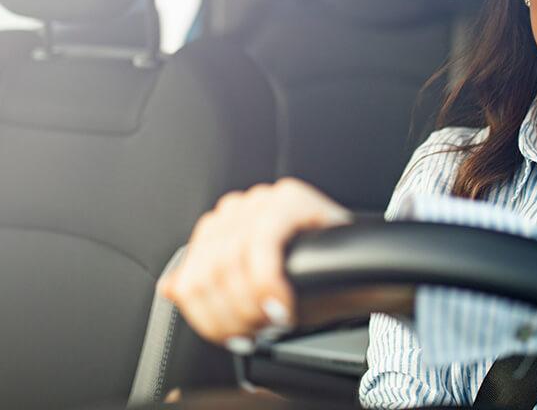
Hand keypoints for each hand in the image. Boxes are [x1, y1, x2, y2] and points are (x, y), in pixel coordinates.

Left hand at [156, 178, 352, 347]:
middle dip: (232, 315)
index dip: (209, 317)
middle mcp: (236, 210)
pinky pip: (262, 246)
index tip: (234, 338)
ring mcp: (262, 200)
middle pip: (207, 274)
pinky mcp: (289, 199)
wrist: (364, 271)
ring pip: (229, 262)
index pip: (191, 276)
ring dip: (251, 305)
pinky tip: (284, 305)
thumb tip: (172, 288)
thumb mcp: (252, 293)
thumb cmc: (310, 282)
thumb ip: (210, 288)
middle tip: (257, 333)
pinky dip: (269, 284)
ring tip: (273, 320)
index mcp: (220, 228)